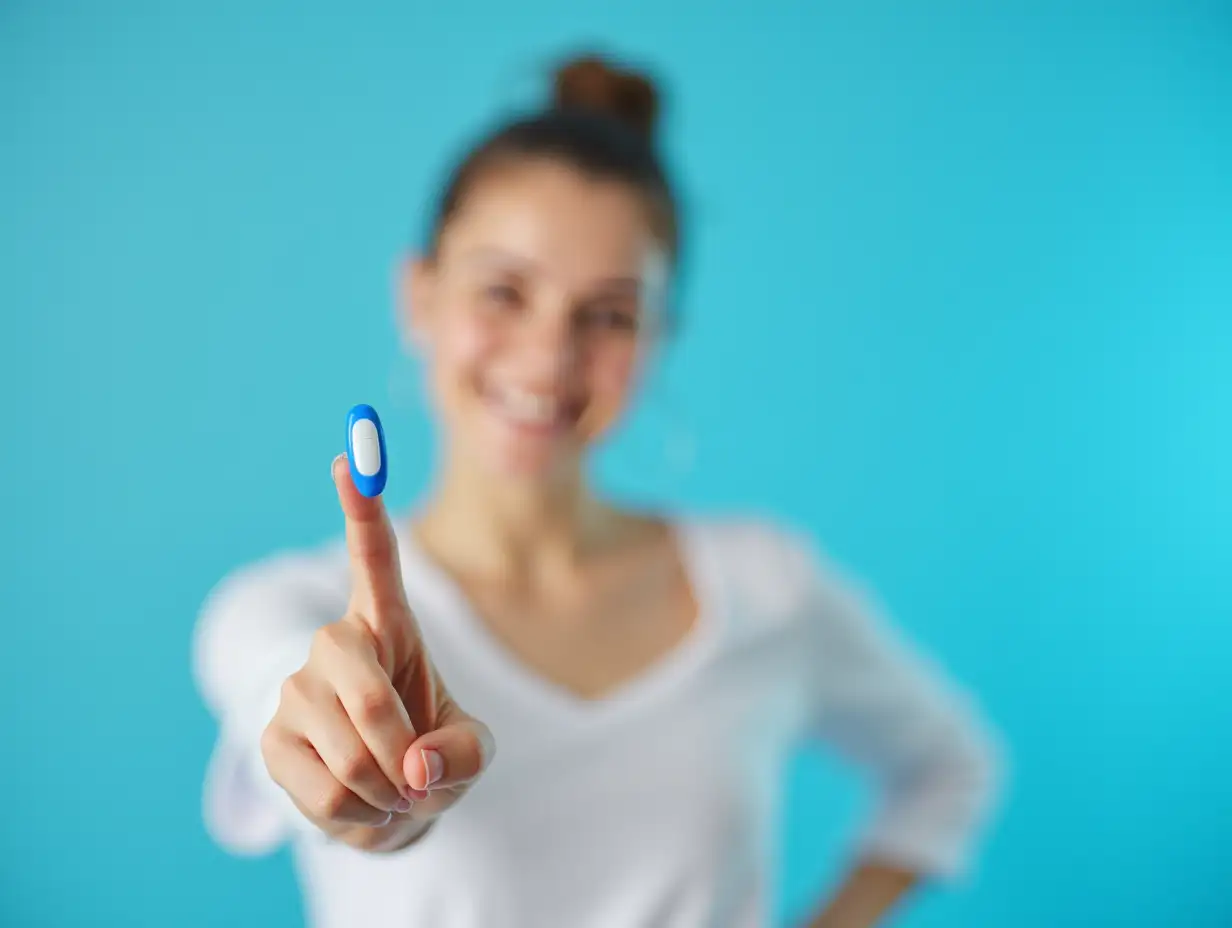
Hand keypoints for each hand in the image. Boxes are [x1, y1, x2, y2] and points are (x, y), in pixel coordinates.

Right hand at [259, 454, 494, 850]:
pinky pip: (326, 792)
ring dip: (388, 790)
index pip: (376, 558)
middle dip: (402, 751)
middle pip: (365, 695)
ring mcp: (298, 690)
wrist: (389, 806)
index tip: (351, 452)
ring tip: (392, 789)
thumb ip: (464, 754)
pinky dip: (361, 817)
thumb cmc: (434, 758)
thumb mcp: (472, 753)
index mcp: (390, 625)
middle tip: (418, 778)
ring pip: (350, 753)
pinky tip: (362, 804)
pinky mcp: (271, 740)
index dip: (363, 506)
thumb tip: (415, 768)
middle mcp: (336, 645)